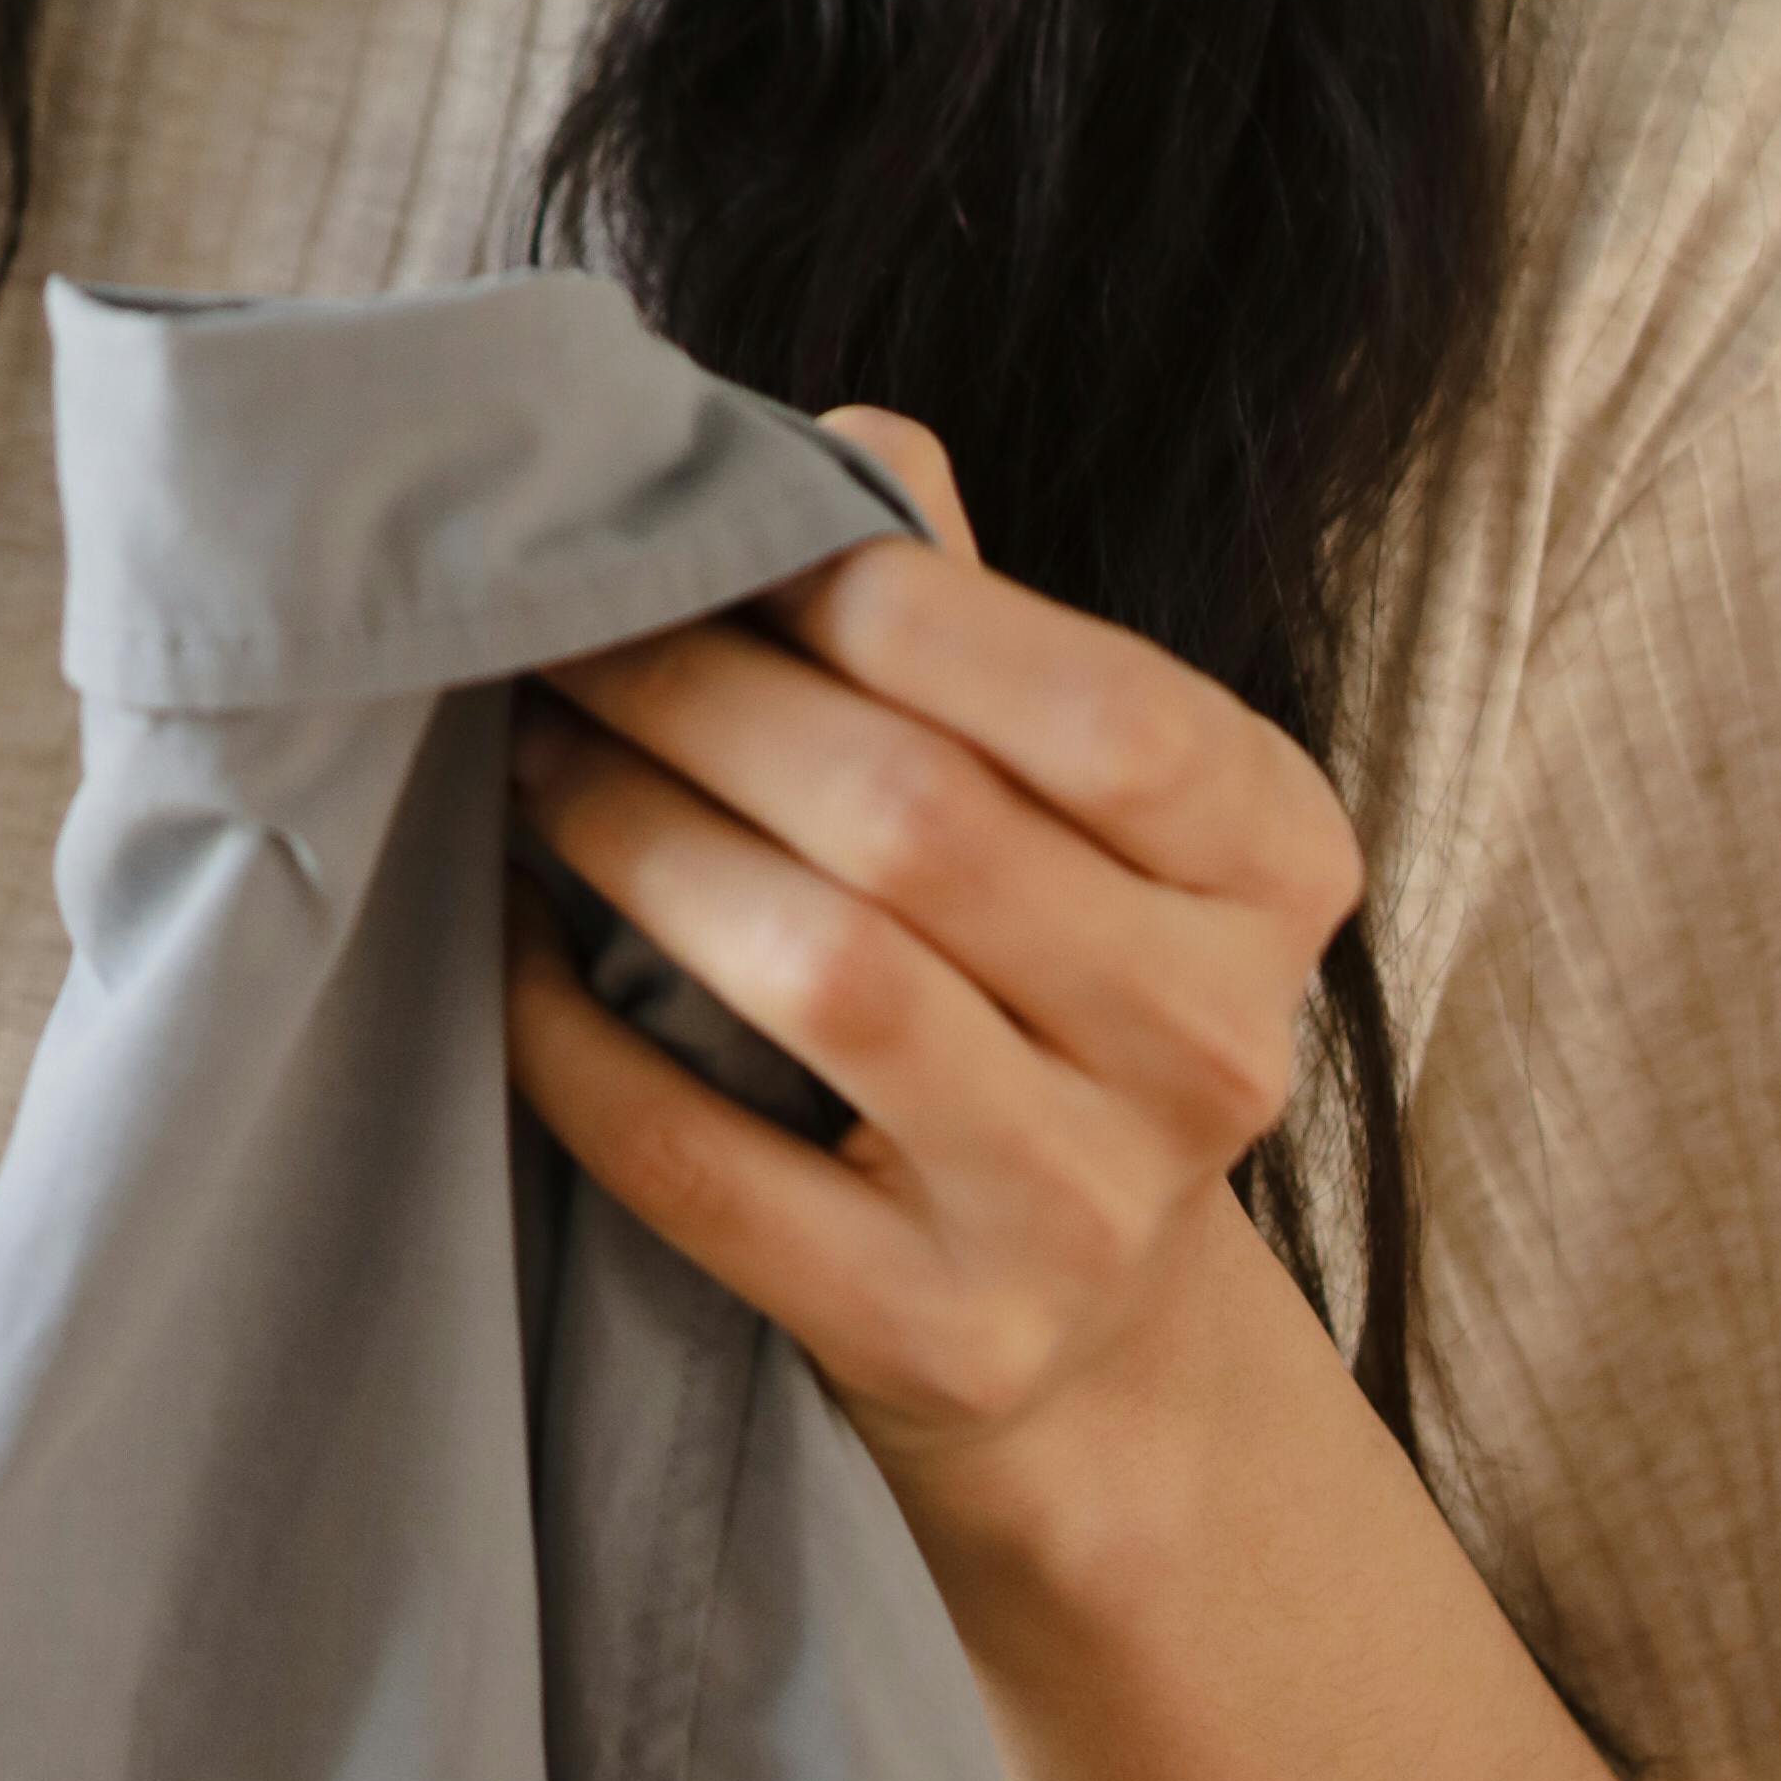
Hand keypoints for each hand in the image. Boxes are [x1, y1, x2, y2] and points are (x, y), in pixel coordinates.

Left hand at [499, 412, 1368, 1514]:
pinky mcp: (939, 1337)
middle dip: (702, 698)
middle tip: (558, 633)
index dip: (893, 607)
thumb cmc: (1028, 966)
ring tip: (525, 758)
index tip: (728, 544)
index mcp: (1277, 867)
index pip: (1105, 710)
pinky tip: (503, 939)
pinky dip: (572, 1035)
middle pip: (926, 824)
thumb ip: (961, 614)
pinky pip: (701, 1161)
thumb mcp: (1061, 796)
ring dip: (634, 837)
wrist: (1075, 1320)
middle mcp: (1215, 1045)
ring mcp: (1087, 1213)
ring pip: (825, 975)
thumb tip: (841, 443)